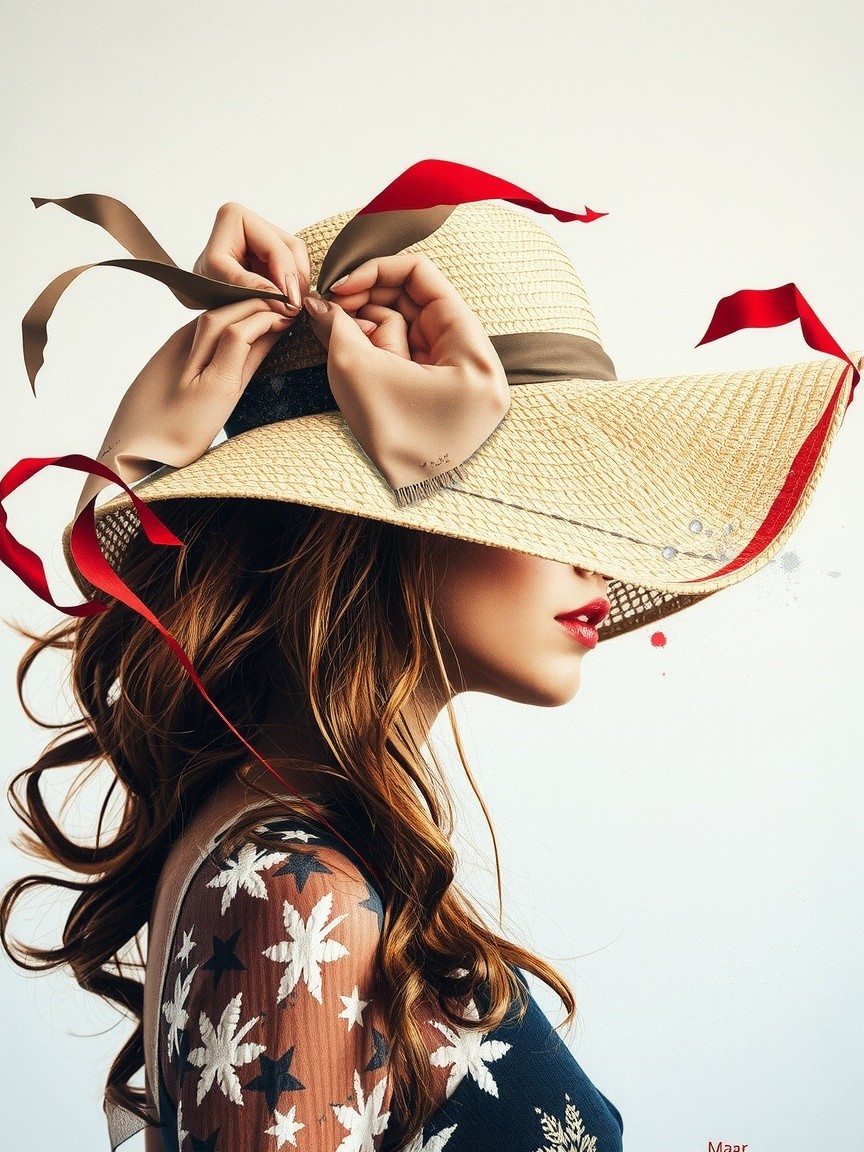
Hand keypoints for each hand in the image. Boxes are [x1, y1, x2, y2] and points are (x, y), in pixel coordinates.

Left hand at [193, 201, 311, 308]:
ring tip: (292, 309)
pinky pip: (295, 268)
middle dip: (295, 282)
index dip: (286, 276)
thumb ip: (249, 285)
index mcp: (236, 217)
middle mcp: (253, 222)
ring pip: (298, 259)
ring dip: (297, 285)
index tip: (290, 303)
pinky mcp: (272, 252)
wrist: (196, 295)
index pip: (274, 247)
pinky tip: (288, 303)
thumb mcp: (219, 283)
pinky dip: (294, 287)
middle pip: (292, 250)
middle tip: (295, 310)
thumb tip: (280, 297)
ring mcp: (265, 236)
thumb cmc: (201, 285)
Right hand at [303, 252, 509, 490]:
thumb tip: (319, 301)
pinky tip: (358, 356)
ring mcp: (461, 381)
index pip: (426, 278)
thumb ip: (337, 323)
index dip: (377, 271)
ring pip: (411, 328)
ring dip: (373, 327)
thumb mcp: (356, 370)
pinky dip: (381, 350)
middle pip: (419, 302)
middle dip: (371, 301)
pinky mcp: (443, 396)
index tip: (339, 286)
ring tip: (346, 342)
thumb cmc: (389, 444)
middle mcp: (477, 365)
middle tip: (333, 308)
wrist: (399, 505)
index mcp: (474, 356)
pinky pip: (411, 356)